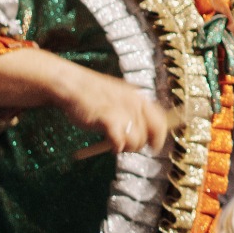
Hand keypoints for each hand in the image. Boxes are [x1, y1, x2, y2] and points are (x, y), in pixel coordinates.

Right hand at [53, 62, 171, 154]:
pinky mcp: (108, 119)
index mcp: (140, 97)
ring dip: (127, 147)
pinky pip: (120, 142)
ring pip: (137, 141)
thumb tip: (142, 130)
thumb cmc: (93, 93)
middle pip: (151, 134)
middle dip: (141, 145)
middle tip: (128, 146)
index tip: (153, 147)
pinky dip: (116, 147)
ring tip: (115, 144)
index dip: (159, 137)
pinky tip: (110, 146)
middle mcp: (136, 104)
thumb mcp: (120, 97)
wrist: (72, 84)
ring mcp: (123, 111)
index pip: (161, 121)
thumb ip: (132, 110)